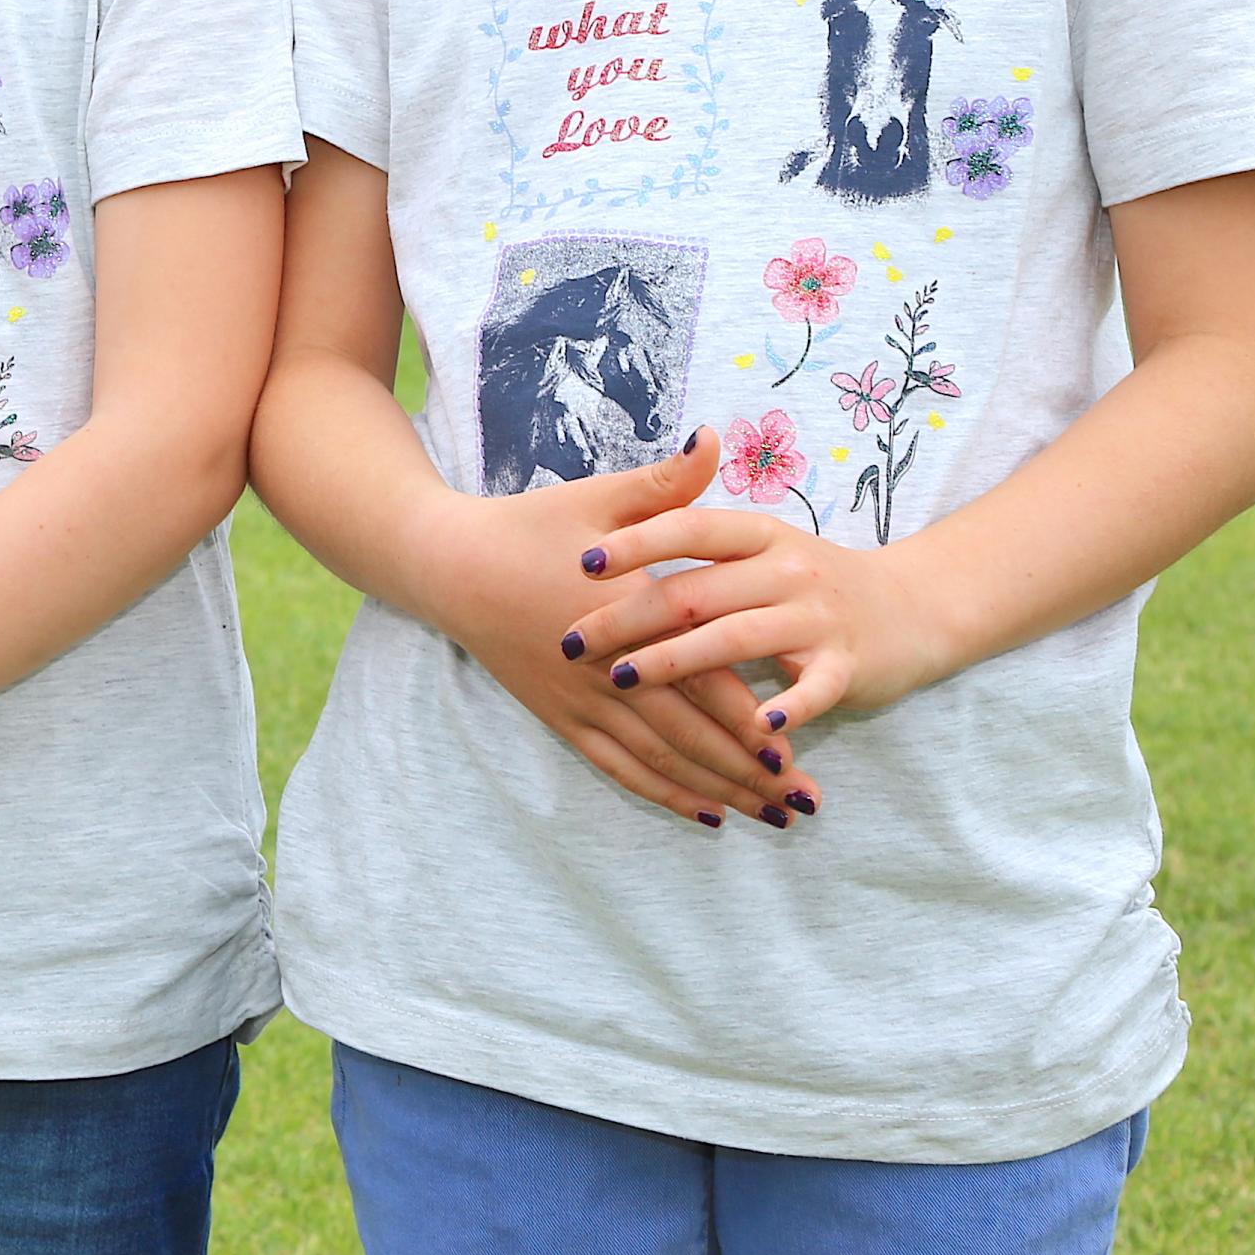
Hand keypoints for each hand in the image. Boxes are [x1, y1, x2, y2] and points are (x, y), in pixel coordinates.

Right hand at [409, 444, 819, 828]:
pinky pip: (618, 767)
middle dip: (751, 772)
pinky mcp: (560, 716)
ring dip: (719, 790)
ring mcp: (580, 700)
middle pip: (690, 734)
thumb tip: (715, 437)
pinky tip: (707, 813)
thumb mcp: (600, 496)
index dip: (750, 716)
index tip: (798, 746)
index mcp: (627, 613)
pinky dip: (664, 794)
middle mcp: (606, 669)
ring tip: (772, 817)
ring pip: (660, 760)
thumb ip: (667, 481)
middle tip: (805, 802)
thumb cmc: (529, 526)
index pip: (700, 676)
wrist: (450, 565)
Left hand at [565, 501, 962, 737]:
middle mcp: (786, 570)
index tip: (581, 561)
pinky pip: (814, 690)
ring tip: (624, 679)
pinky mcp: (847, 666)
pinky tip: (755, 730)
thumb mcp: (763, 541)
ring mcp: (818, 618)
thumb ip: (700, 526)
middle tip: (572, 641)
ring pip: (738, 638)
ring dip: (678, 661)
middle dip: (628, 617)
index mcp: (760, 534)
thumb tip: (615, 514)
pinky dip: (787, 709)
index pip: (690, 528)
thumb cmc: (813, 579)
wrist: (914, 607)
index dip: (636, 542)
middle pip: (697, 591)